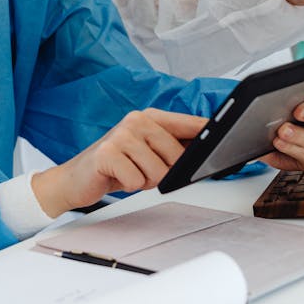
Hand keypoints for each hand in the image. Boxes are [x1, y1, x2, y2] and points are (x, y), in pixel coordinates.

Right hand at [31, 109, 206, 218]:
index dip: (211, 134)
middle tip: (142, 170)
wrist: (74, 178)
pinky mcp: (107, 152)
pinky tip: (117, 177)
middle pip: (177, 156)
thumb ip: (174, 149)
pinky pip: (136, 181)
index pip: (191, 124)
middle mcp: (137, 119)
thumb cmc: (115, 165)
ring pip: (158, 172)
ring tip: (129, 173)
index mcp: (152, 116)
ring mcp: (122, 134)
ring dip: (145, 181)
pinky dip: (130, 186)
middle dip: (165, 173)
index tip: (229, 139)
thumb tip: (208, 154)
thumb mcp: (148, 153)